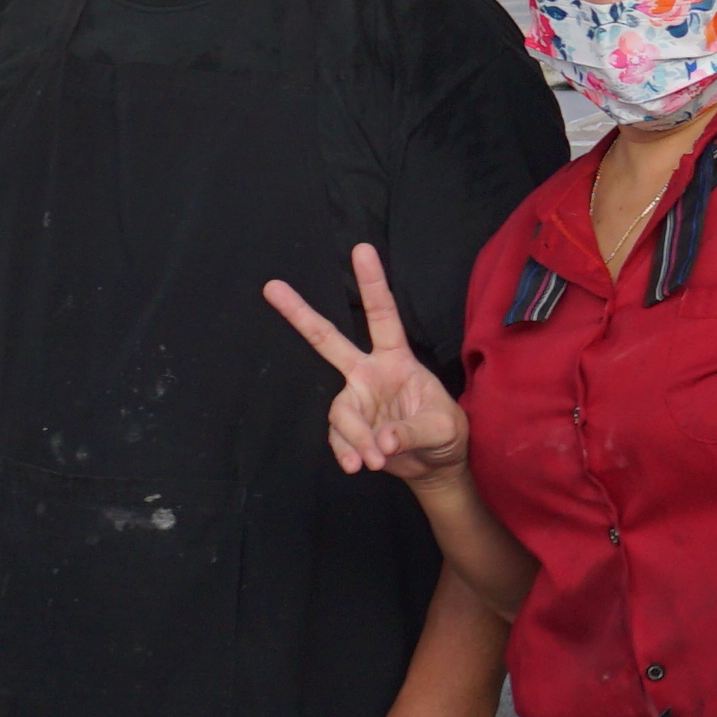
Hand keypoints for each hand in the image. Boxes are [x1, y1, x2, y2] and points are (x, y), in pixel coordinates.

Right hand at [262, 244, 472, 482]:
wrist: (436, 467)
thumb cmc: (445, 434)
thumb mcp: (443, 429)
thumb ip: (412, 432)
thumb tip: (380, 442)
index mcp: (397, 359)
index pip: (383, 315)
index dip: (372, 284)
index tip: (362, 249)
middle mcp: (370, 374)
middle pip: (328, 340)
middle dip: (300, 314)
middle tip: (271, 287)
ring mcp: (357, 401)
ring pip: (339, 411)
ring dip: (353, 436)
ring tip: (374, 459)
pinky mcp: (350, 429)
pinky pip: (337, 438)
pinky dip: (346, 452)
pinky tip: (357, 466)